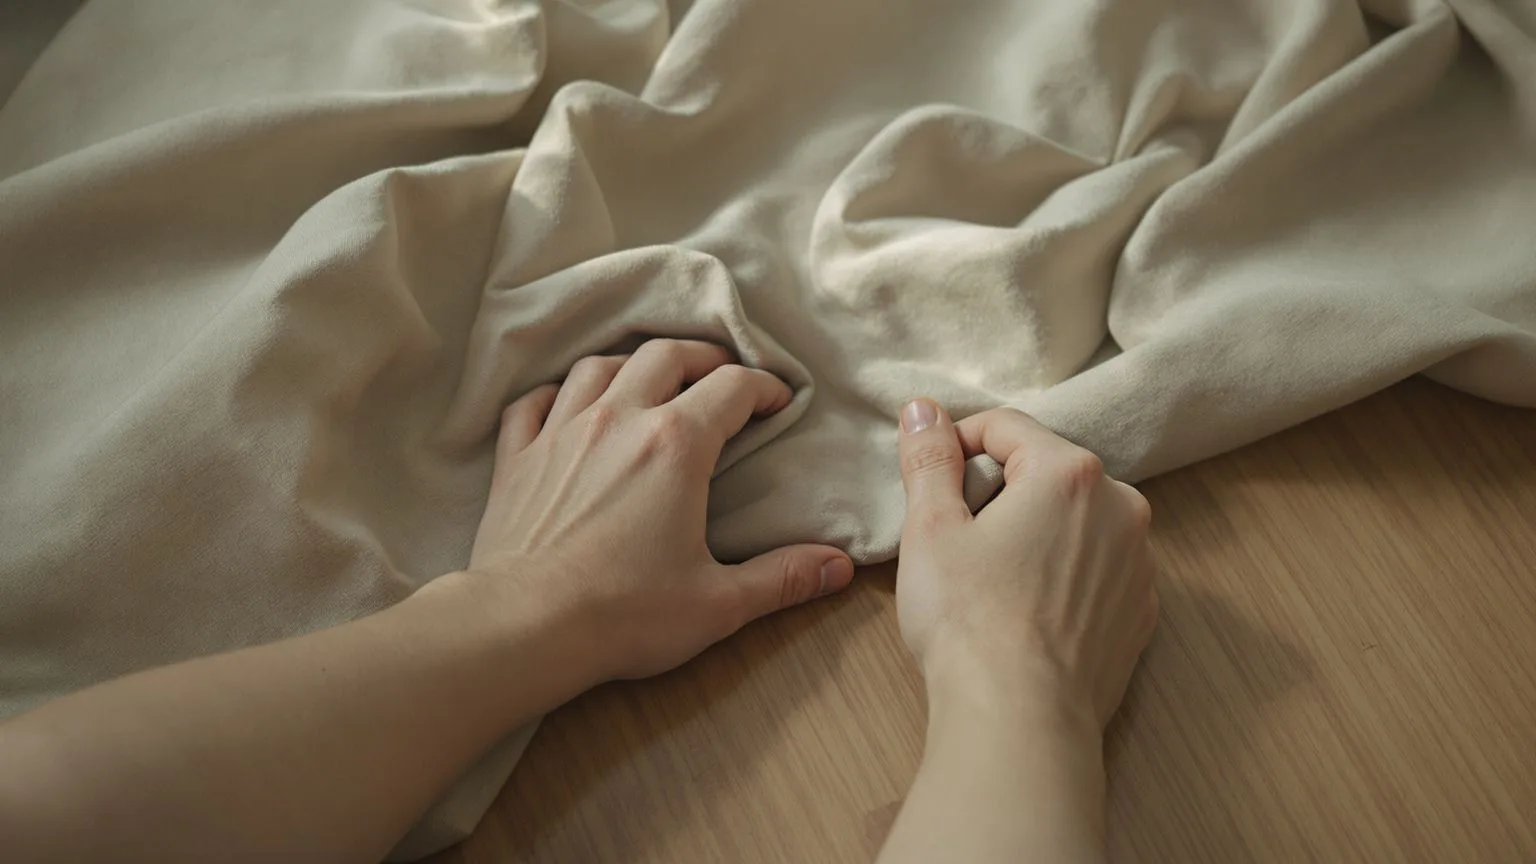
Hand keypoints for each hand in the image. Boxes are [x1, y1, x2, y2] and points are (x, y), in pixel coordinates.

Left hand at [457, 339, 853, 684]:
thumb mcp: (718, 603)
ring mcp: (562, 432)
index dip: (764, 387)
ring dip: (633, 363)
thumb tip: (838, 566)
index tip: (778, 403)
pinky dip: (558, 393)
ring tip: (651, 380)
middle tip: (722, 376)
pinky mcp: (518, 456)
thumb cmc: (625, 614)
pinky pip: (535, 401)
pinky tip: (569, 405)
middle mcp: (619, 419)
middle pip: (666, 355)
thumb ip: (782, 578)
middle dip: (703, 357)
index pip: (733, 387)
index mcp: (676, 445)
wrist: (524, 625)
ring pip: (599, 366)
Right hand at [893, 399, 1156, 727]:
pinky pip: (1096, 569)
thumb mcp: (930, 529)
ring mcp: (1139, 563)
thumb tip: (923, 411)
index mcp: (1069, 473)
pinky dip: (1063, 575)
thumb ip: (929, 460)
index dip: (957, 443)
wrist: (1020, 720)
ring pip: (1076, 522)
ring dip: (1036, 532)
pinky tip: (1026, 611)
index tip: (929, 477)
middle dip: (1000, 491)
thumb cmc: (969, 621)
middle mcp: (1121, 507)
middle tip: (956, 536)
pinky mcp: (1141, 613)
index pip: (1005, 427)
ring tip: (992, 580)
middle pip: (1047, 472)